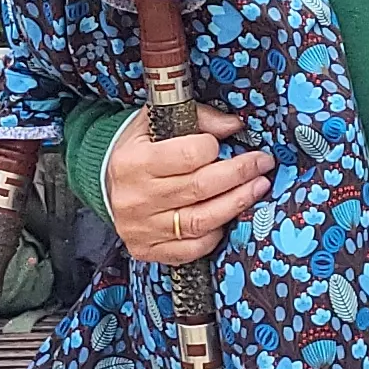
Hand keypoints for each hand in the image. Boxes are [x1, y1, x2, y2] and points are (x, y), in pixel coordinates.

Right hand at [104, 105, 267, 266]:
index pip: (187, 155)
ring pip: (201, 221)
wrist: (106, 187)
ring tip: (258, 187)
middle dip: (240, 174)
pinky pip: (192, 249)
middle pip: (200, 188)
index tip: (226, 143)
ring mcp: (142, 228)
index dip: (213, 147)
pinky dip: (216, 235)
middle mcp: (136, 198)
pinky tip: (228, 218)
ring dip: (237, 203)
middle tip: (262, 164)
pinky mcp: (148, 250)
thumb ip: (196, 118)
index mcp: (134, 163)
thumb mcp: (155, 123)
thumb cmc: (137, 151)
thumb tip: (234, 126)